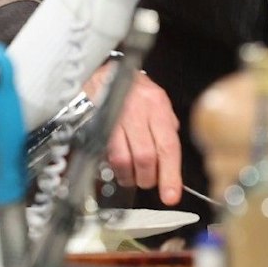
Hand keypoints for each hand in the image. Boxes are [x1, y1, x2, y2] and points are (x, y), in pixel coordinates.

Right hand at [102, 70, 184, 206]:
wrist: (102, 70)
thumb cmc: (133, 89)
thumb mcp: (157, 101)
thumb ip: (167, 128)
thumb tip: (172, 159)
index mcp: (156, 104)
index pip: (167, 146)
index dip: (170, 175)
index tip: (170, 196)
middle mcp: (135, 109)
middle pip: (145, 156)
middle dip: (147, 178)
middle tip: (147, 181)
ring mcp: (113, 116)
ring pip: (122, 159)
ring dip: (129, 176)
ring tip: (131, 176)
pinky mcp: (95, 123)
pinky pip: (105, 154)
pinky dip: (114, 167)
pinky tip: (118, 166)